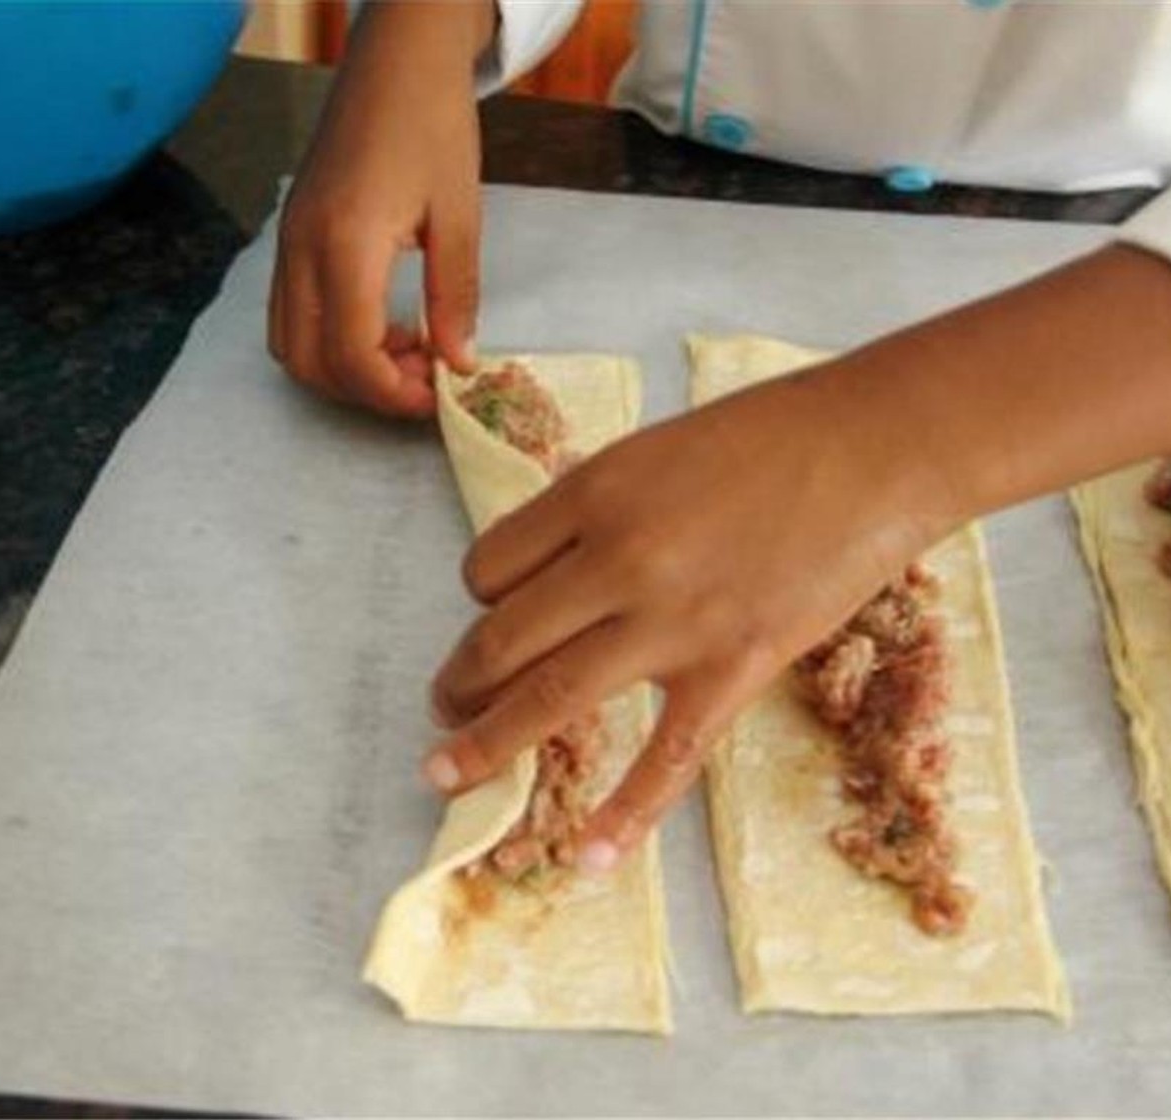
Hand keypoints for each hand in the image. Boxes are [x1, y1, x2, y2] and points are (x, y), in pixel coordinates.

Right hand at [268, 0, 494, 416]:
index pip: (351, 356)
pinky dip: (329, 340)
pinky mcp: (289, 236)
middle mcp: (299, 250)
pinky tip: (381, 324)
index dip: (394, 394)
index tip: (441, 392)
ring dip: (344, 369)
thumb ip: (455, 295)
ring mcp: (287, 243)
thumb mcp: (458, 214)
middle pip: (309, 363)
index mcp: (344, 244)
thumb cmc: (432, 123)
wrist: (396, 57)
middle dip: (367, 390)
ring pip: (290, 345)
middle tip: (424, 378)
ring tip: (405, 351)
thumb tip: (460, 363)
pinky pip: (289, 315)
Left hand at [422, 361, 958, 870]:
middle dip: (460, 682)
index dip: (479, 599)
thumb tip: (552, 576)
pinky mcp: (733, 668)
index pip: (488, 567)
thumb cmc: (772, 434)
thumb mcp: (654, 451)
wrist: (878, 447)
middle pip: (501, 638)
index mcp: (592, 492)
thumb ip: (595, 514)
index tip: (494, 613)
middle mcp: (617, 558)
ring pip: (550, 698)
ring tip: (445, 772)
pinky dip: (623, 815)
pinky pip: (665, 758)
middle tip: (443, 707)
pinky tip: (585, 857)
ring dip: (487, 743)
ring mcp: (673, 621)